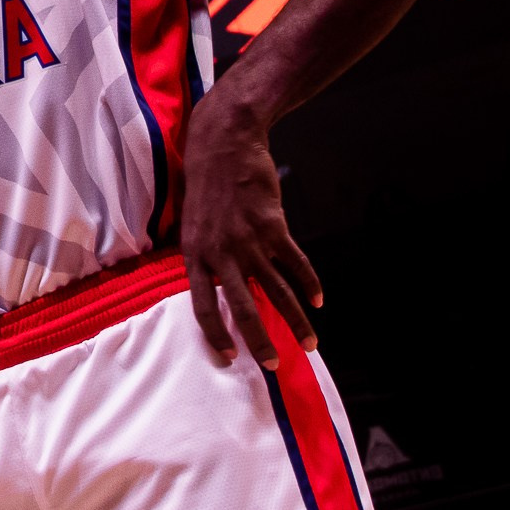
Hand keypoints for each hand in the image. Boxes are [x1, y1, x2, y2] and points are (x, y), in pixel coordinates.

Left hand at [179, 92, 322, 367]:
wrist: (223, 144)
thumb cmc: (204, 183)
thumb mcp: (191, 221)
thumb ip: (204, 255)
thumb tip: (219, 288)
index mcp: (193, 253)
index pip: (202, 304)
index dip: (215, 333)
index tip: (228, 357)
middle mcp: (220, 251)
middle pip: (242, 307)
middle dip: (260, 340)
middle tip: (274, 365)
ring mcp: (248, 239)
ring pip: (276, 290)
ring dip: (296, 319)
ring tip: (309, 342)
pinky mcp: (273, 226)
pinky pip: (295, 262)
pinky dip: (309, 283)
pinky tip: (318, 299)